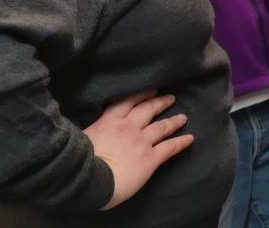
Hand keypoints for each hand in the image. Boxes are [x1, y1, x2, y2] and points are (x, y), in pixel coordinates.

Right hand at [85, 91, 192, 210]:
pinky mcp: (150, 158)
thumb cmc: (79, 160)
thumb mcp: (82, 137)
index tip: (151, 89)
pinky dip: (181, 142)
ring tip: (183, 117)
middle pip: (148, 110)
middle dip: (159, 102)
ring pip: (161, 126)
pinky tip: (190, 139)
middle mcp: (128, 127)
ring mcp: (141, 141)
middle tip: (170, 98)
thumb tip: (95, 129)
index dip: (141, 94)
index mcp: (109, 121)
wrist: (88, 179)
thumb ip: (93, 130)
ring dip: (173, 120)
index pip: (127, 102)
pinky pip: (170, 147)